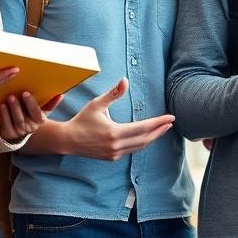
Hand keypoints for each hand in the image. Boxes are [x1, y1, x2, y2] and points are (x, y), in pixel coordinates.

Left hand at [0, 91, 62, 143]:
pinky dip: (4, 115)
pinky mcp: (9, 134)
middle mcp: (30, 128)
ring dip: (11, 110)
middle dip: (18, 106)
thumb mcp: (40, 111)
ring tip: (7, 98)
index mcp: (39, 121)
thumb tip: (61, 95)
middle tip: (12, 95)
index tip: (25, 92)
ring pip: (15, 121)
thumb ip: (50, 103)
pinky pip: (6, 125)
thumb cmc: (30, 115)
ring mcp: (19, 132)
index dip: (31, 103)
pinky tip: (2, 106)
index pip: (37, 113)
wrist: (20, 130)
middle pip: (23, 118)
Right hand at [48, 78, 173, 159]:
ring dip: (152, 138)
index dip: (158, 123)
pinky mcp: (112, 157)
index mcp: (114, 133)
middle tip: (170, 123)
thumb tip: (124, 80)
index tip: (170, 118)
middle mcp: (116, 146)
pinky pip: (132, 150)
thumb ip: (113, 94)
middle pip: (145, 139)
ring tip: (162, 129)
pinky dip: (142, 143)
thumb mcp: (97, 104)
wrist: (67, 140)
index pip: (143, 128)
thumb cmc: (82, 120)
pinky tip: (147, 136)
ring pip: (140, 146)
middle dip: (159, 131)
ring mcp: (114, 154)